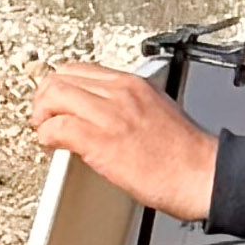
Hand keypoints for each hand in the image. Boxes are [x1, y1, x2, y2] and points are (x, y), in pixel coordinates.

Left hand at [29, 63, 218, 221]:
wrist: (202, 174)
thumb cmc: (183, 153)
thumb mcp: (156, 110)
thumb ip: (125, 105)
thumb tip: (98, 111)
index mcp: (133, 84)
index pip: (79, 69)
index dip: (59, 87)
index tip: (56, 105)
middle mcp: (120, 93)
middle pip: (60, 79)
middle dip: (44, 100)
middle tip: (45, 120)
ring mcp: (109, 114)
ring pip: (53, 97)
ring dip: (42, 117)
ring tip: (48, 133)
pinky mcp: (100, 139)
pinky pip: (57, 128)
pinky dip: (47, 137)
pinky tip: (53, 147)